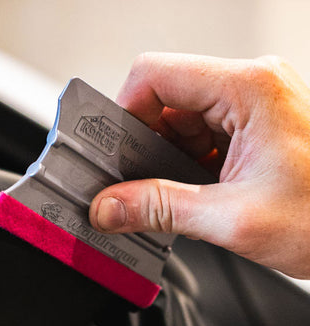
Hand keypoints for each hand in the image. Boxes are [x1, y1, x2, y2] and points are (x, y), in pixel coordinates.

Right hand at [89, 52, 309, 278]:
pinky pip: (197, 139)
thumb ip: (159, 209)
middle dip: (139, 146)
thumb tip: (109, 206)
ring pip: (177, 123)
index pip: (156, 75)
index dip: (121, 112)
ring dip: (161, 161)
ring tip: (163, 197)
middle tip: (126, 186)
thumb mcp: (231, 218)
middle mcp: (250, 89)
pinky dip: (181, 168)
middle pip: (163, 100)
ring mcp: (251, 110)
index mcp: (249, 90)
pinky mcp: (250, 131)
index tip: (106, 152)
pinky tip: (184, 195)